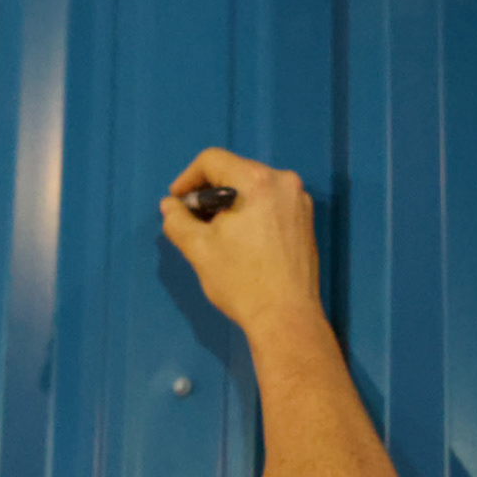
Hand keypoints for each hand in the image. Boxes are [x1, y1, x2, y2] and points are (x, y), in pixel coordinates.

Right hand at [159, 148, 320, 336]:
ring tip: (215, 233)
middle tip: (192, 220)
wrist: (286, 317)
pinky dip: (250, 213)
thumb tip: (170, 206)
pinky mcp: (306, 220)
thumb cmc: (240, 281)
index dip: (187, 179)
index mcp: (256, 181)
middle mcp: (283, 182)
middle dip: (209, 193)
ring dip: (230, 203)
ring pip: (253, 188)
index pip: (212, 160)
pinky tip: (241, 241)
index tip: (176, 202)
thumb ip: (177, 220)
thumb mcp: (198, 249)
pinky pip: (270, 203)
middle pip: (235, 171)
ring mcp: (299, 201)